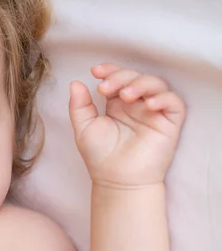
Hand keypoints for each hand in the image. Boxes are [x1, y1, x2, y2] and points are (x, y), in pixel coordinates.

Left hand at [69, 64, 185, 187]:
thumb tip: (76, 82)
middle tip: (106, 88)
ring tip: (125, 95)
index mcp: (117, 103)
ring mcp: (153, 112)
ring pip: (156, 84)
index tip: (96, 71)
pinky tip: (148, 104)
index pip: (118, 77)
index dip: (110, 70)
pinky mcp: (169, 123)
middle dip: (121, 76)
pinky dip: (163, 98)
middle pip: (135, 76)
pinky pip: (174, 102)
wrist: (116, 180)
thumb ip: (79, 105)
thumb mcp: (83, 127)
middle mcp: (136, 105)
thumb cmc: (100, 156)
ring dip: (141, 83)